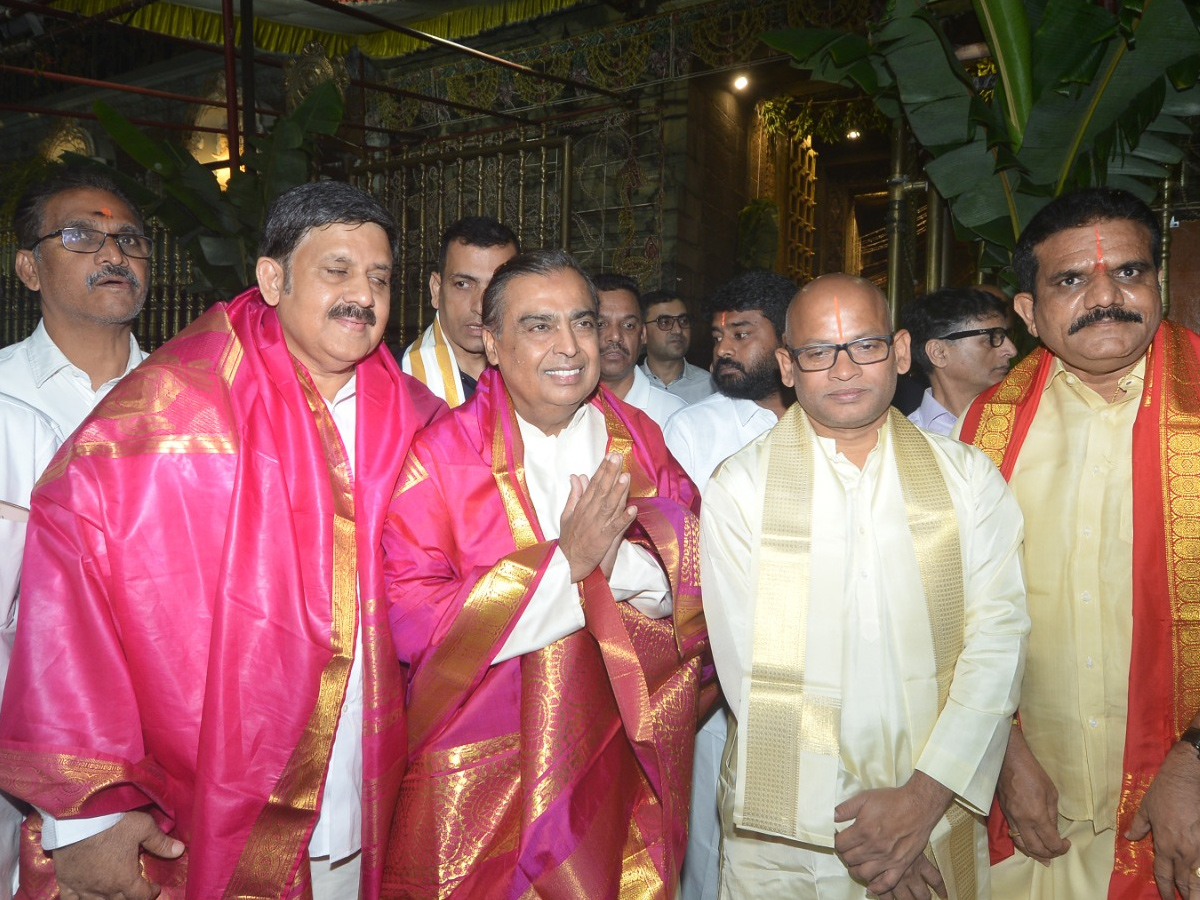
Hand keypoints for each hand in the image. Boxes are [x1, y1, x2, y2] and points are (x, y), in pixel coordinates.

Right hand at [54, 810, 184, 899]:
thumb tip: (180, 850)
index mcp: (125, 879)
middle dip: (131, 897)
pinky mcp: (66, 883)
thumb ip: (160, 842)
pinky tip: (87, 898)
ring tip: (116, 892)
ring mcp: (83, 888)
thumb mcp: (143, 827)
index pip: (142, 896)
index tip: (155, 887)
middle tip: (136, 889)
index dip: (151, 892)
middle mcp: (104, 890)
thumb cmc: (112, 822)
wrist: (76, 819)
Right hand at [558, 452, 636, 582]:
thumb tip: (577, 476)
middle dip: (610, 473)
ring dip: (618, 492)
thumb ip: (574, 494)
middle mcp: (590, 513)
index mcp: (582, 506)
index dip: (602, 469)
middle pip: (601, 490)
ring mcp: (597, 526)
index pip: (594, 484)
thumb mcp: (567, 514)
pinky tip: (633, 509)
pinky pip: (616, 527)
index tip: (610, 455)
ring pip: (609, 506)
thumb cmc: (569, 539)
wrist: (567, 563)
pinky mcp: (604, 539)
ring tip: (625, 476)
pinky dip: (624, 518)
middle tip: (617, 457)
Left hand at [834, 770, 953, 895]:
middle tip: (850, 848)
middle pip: (850, 859)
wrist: (918, 806)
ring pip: (863, 873)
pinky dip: (876, 887)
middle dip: (846, 853)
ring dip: (856, 869)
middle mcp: (873, 848)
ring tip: (858, 862)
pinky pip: (886, 883)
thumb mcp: (865, 798)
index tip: (841, 838)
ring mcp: (887, 859)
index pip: (840, 845)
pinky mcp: (900, 865)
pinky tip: (871, 884)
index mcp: (863, 831)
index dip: (838, 841)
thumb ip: (845, 808)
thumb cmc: (892, 801)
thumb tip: (830, 816)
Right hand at [996, 725, 1069, 863]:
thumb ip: (1052, 814)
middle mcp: (1022, 821)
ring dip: (1034, 854)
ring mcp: (1011, 818)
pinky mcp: (1005, 814)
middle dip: (1049, 854)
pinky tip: (1029, 845)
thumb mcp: (1051, 793)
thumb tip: (1054, 829)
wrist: (1008, 760)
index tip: (1067, 844)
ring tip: (1044, 858)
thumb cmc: (1033, 773)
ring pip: (1022, 845)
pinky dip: (1024, 844)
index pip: (1050, 842)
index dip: (1061, 848)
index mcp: (1036, 815)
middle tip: (1058, 852)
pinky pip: (1014, 835)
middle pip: (1035, 848)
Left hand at [1125, 740, 1199, 899]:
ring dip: (1197, 888)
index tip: (1167, 899)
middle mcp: (1183, 850)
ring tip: (1194, 897)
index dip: (1165, 890)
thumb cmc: (1165, 792)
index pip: (1164, 874)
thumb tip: (1129, 837)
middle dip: (1186, 894)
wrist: (1188, 778)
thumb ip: (1139, 827)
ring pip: (1198, 874)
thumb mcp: (1146, 808)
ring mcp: (1199, 846)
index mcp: (1165, 845)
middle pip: (1185, 880)